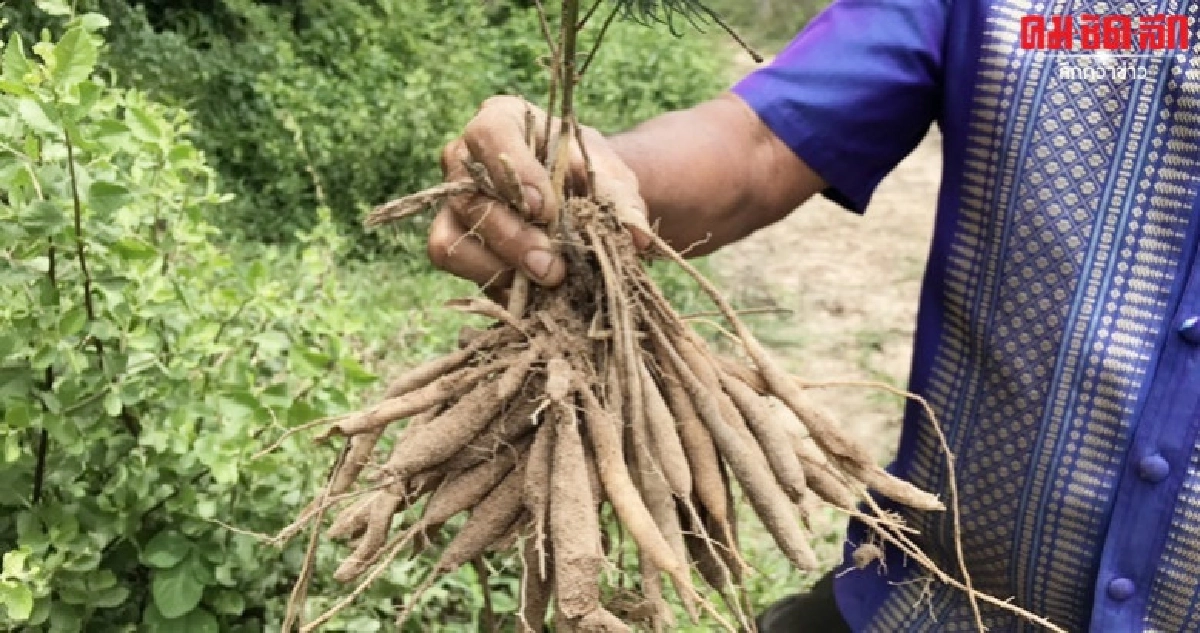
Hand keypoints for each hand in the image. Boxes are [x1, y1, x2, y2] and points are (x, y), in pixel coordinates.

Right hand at [428, 96, 648, 293]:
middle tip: (553, 268)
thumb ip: (621, 198)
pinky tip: (531, 293)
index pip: (490, 134)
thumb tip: (638, 238)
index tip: (545, 208)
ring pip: (450, 239)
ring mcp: (454, 203)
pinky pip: (456, 265)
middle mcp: (464, 159)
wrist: (577, 198)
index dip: (514, 171)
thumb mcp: (610, 175)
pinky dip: (493, 283)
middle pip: (470, 197)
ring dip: (497, 267)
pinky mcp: (453, 242)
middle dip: (513, 238)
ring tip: (545, 283)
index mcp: (501, 121)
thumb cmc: (587, 174)